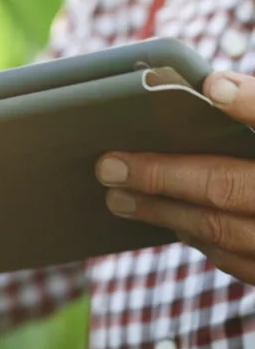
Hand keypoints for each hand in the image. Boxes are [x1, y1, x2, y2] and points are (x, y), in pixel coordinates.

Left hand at [95, 71, 254, 283]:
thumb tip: (214, 88)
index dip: (250, 103)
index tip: (211, 86)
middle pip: (227, 189)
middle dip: (162, 177)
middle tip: (107, 165)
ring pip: (224, 233)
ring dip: (167, 214)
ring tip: (120, 195)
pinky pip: (241, 263)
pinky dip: (202, 241)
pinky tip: (173, 223)